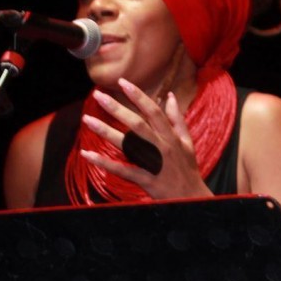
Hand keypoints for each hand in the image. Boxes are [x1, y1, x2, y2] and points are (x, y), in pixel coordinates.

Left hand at [80, 78, 211, 200]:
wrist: (192, 198)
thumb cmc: (188, 169)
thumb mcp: (187, 142)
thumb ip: (177, 119)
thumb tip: (170, 97)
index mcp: (171, 137)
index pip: (153, 112)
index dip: (138, 96)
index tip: (123, 82)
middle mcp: (162, 147)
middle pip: (137, 125)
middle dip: (117, 109)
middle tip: (98, 96)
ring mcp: (154, 164)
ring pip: (128, 145)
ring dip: (106, 132)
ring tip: (87, 120)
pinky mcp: (146, 180)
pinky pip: (122, 170)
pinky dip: (104, 163)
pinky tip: (87, 155)